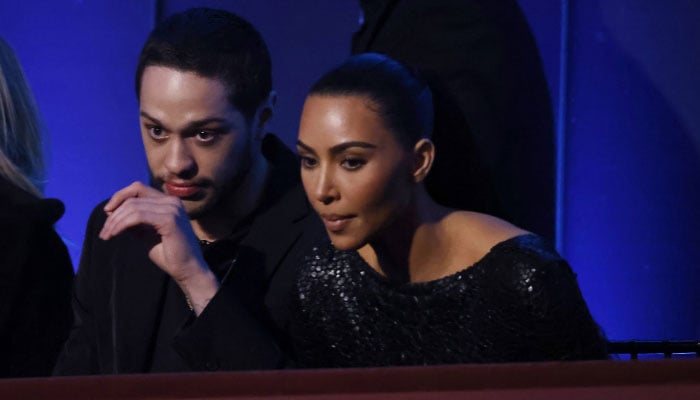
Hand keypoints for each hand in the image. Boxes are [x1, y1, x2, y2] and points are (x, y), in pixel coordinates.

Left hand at [99, 181, 218, 314]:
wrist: (188, 270)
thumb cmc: (170, 255)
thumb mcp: (147, 234)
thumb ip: (134, 222)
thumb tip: (112, 212)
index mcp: (168, 202)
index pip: (138, 188)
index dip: (119, 197)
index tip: (107, 213)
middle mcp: (172, 202)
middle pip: (133, 197)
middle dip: (114, 213)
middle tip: (104, 232)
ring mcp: (172, 209)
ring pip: (133, 207)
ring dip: (115, 221)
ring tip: (107, 235)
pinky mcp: (170, 220)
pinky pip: (137, 217)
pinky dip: (122, 224)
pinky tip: (114, 234)